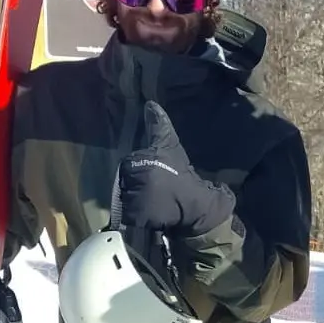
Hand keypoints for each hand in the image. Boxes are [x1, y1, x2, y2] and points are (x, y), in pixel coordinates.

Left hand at [116, 101, 234, 235]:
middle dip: (138, 181)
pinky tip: (150, 211)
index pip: (128, 163)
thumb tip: (150, 104)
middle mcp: (131, 181)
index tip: (158, 172)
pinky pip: (126, 213)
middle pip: (125, 178)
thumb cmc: (184, 175)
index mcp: (138, 161)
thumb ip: (159, 126)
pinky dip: (135, 213)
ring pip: (125, 194)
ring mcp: (131, 201)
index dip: (143, 166)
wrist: (198, 209)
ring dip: (136, 196)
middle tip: (157, 186)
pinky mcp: (134, 218)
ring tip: (155, 198)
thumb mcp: (171, 147)